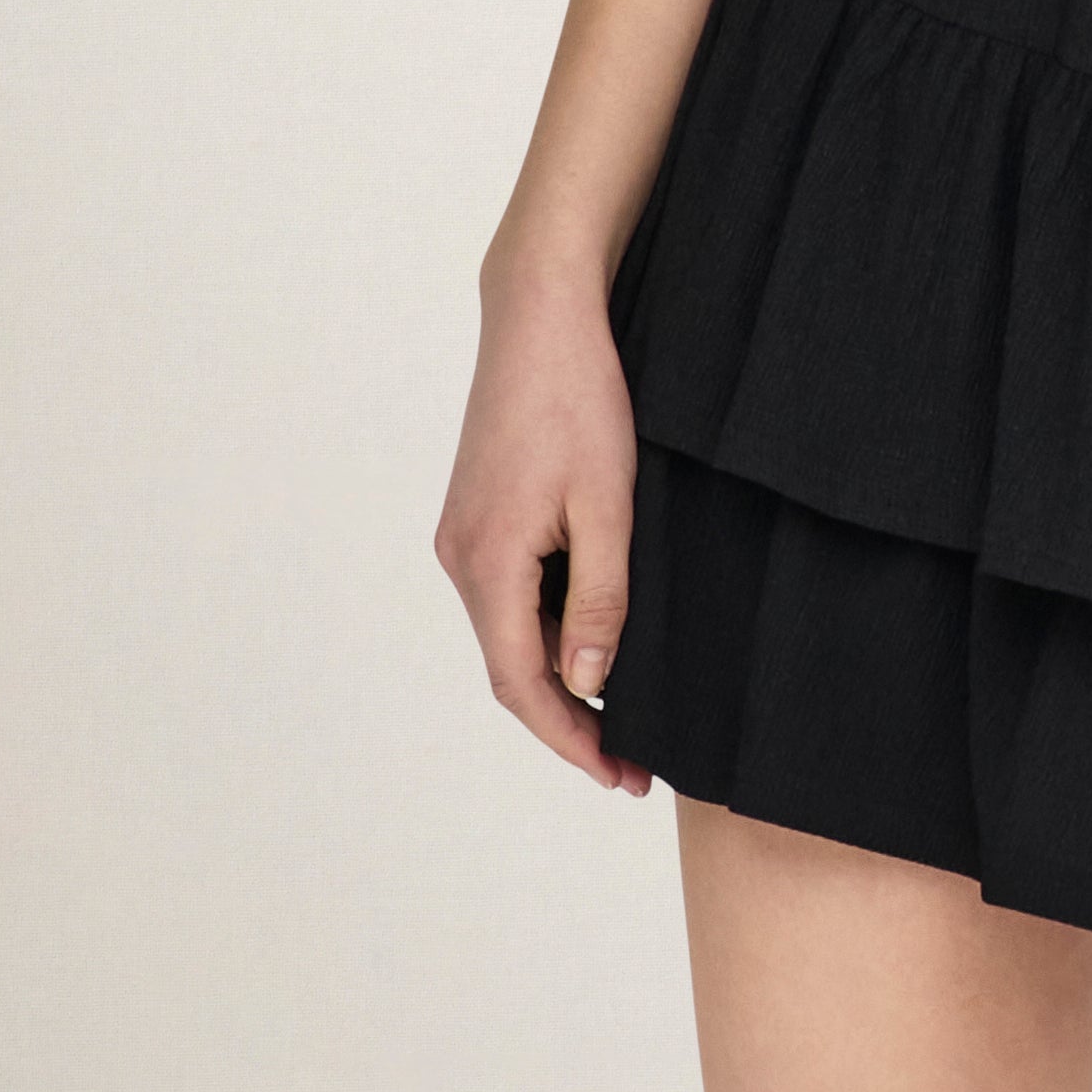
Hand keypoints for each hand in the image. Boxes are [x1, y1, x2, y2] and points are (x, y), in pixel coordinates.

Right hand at [432, 254, 651, 796]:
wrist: (541, 314)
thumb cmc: (580, 399)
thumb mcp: (609, 504)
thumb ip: (599, 599)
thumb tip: (588, 683)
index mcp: (488, 563)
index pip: (522, 685)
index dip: (571, 739)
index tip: (620, 777)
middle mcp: (460, 556)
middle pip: (509, 666)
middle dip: (568, 718)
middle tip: (631, 759)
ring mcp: (462, 532)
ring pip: (508, 629)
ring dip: (558, 671)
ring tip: (620, 705)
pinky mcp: (476, 510)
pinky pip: (508, 590)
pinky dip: (546, 624)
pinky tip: (590, 631)